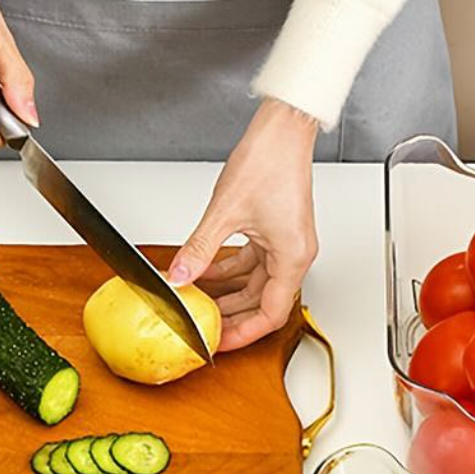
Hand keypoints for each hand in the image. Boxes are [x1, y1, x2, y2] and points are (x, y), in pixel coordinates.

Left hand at [169, 98, 319, 350]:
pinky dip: (230, 270)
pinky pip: (253, 262)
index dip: (244, 333)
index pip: (270, 314)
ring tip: (200, 303)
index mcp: (292, 258)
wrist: (283, 130)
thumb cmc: (271, 161)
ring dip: (228, 293)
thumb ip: (200, 250)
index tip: (221, 342)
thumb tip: (180, 276)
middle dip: (232, 317)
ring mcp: (286, 243)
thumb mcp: (226, 212)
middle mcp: (294, 255)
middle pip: (263, 302)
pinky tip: (207, 271)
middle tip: (206, 329)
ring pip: (256, 283)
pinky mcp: (276, 231)